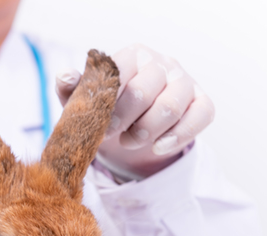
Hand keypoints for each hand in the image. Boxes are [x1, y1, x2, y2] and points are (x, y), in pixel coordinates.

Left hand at [56, 44, 214, 180]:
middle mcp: (162, 63)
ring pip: (171, 106)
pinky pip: (200, 116)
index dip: (109, 103)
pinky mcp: (202, 102)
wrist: (130, 130)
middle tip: (112, 135)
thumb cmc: (107, 109)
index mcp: (132, 56)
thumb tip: (65, 76)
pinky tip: (157, 148)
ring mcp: (184, 81)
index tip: (100, 125)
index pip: (121, 71)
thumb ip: (73, 89)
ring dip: (146, 132)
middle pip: (144, 91)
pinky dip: (177, 136)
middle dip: (124, 120)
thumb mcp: (85, 101)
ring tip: (129, 142)